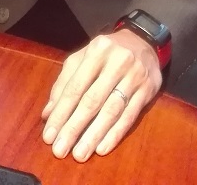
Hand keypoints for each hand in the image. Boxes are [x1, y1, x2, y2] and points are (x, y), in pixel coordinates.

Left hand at [41, 29, 161, 161]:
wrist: (143, 42)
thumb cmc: (107, 53)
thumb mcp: (84, 57)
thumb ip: (65, 82)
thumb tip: (48, 113)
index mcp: (97, 50)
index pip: (75, 86)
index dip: (61, 112)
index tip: (48, 135)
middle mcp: (117, 61)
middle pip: (92, 100)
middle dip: (74, 127)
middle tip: (60, 150)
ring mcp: (135, 75)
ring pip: (112, 110)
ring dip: (94, 134)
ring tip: (79, 154)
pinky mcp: (148, 89)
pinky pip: (130, 115)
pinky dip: (115, 133)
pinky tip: (102, 148)